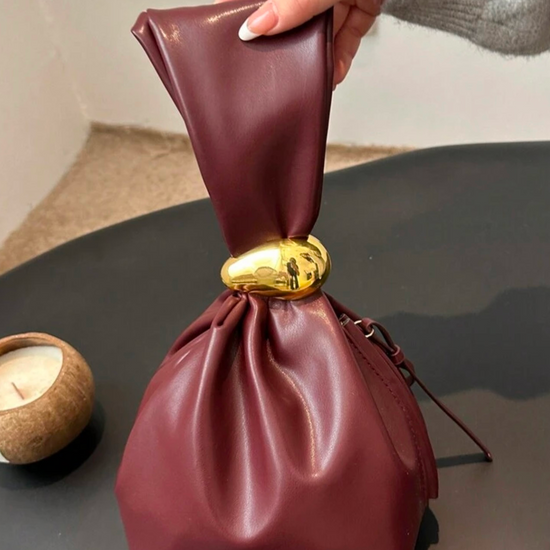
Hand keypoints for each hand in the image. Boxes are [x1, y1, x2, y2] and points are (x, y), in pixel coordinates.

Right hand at [216, 0, 381, 84]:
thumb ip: (290, 4)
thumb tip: (254, 27)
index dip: (243, 14)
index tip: (233, 39)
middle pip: (290, 18)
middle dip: (282, 45)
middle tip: (272, 69)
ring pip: (319, 32)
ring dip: (314, 58)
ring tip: (304, 79)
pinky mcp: (362, 6)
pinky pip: (347, 37)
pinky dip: (339, 58)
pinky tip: (332, 75)